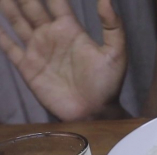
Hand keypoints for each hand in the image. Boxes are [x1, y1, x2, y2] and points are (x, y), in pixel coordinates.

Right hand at [0, 0, 127, 120]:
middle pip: (31, 7)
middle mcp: (51, 36)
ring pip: (17, 21)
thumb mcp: (116, 53)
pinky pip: (9, 47)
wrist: (95, 111)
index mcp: (71, 30)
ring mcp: (38, 50)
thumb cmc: (108, 84)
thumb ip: (112, 26)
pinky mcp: (28, 67)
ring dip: (8, 7)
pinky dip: (0, 35)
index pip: (55, 2)